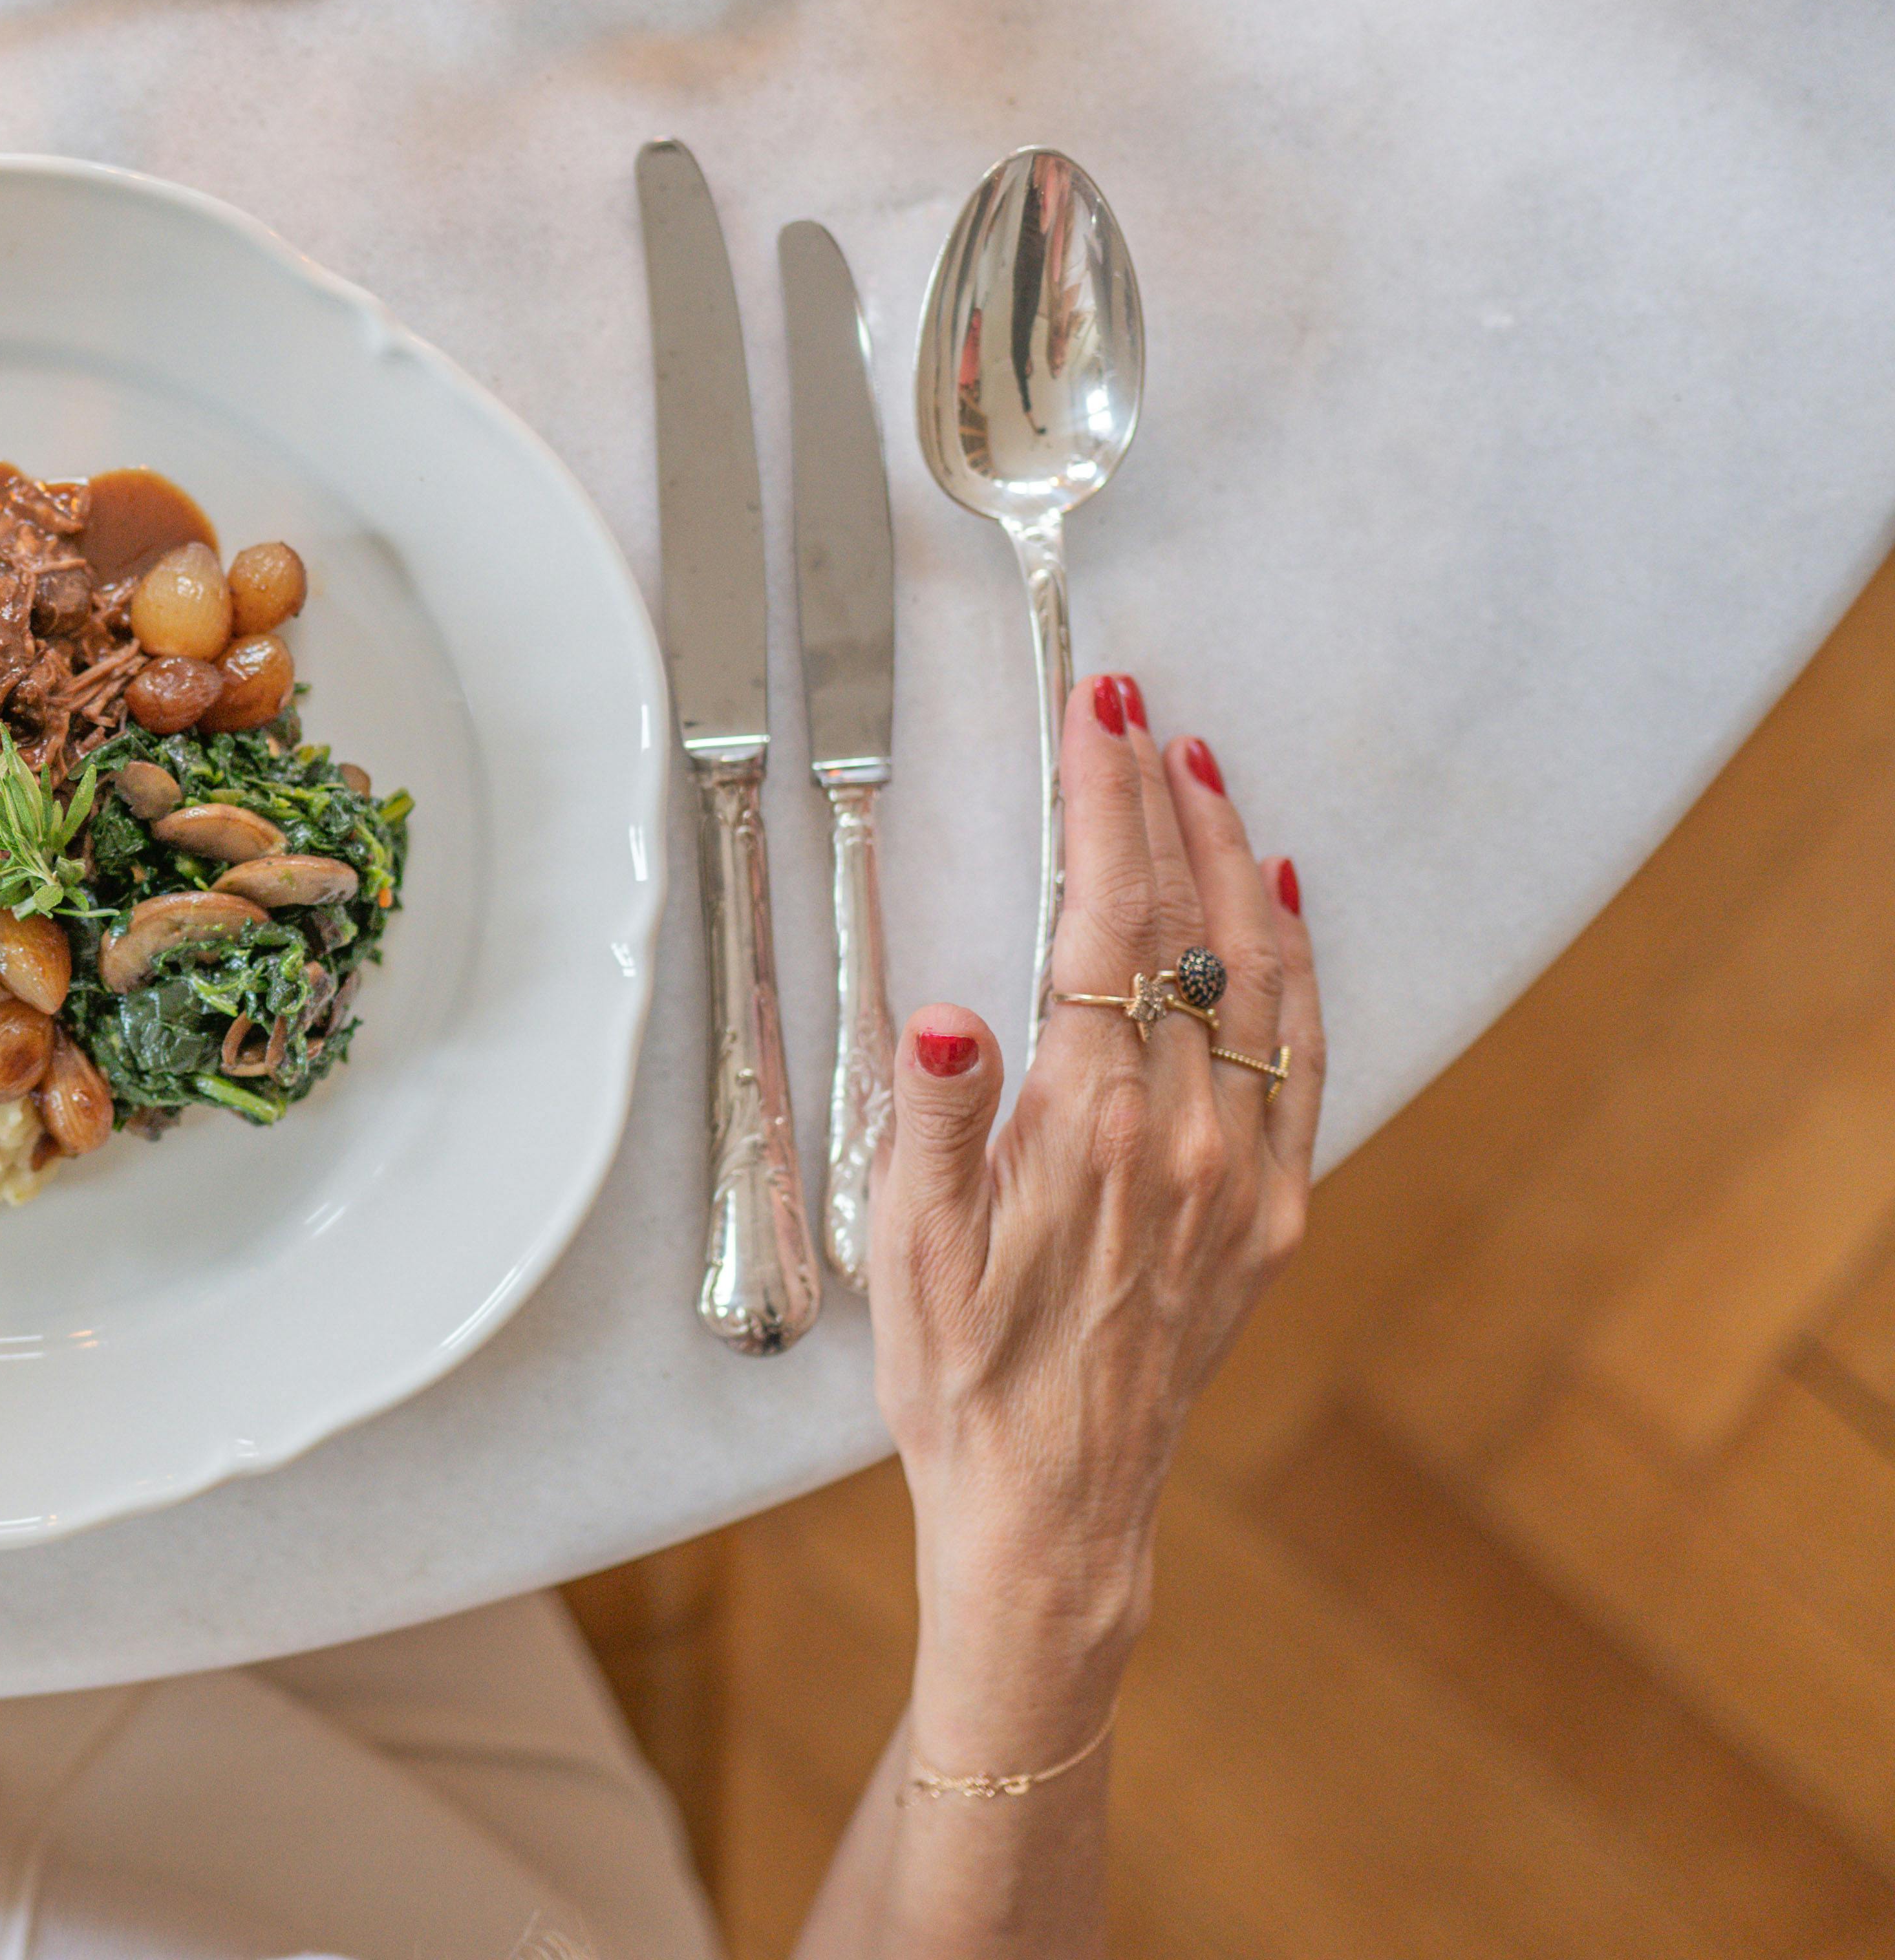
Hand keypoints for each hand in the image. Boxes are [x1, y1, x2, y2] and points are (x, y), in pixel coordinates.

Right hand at [869, 676, 1322, 1764]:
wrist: (1053, 1506)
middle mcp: (1185, 1140)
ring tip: (1197, 766)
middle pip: (1185, 926)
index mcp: (1088, 1132)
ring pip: (1256, 975)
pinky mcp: (1270, 1210)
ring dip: (1228, 857)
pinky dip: (1294, 962)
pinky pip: (1301, 1057)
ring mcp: (1242, 1175)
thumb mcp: (907, 1253)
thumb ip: (930, 1123)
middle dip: (1158, 797)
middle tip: (1132, 701)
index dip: (1103, 803)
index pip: (1105, 922)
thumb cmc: (962, 1378)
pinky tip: (1275, 896)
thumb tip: (949, 1022)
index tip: (1095, 714)